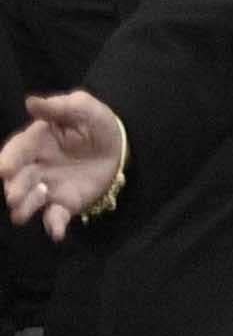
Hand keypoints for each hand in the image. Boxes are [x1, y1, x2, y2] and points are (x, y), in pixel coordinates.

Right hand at [1, 91, 124, 238]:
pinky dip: (54, 226)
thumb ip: (59, 106)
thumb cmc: (95, 124)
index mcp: (36, 141)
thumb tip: (32, 102)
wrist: (119, 147)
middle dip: (14, 187)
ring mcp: (48, 187)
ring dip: (24, 207)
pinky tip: (57, 233)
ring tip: (22, 213)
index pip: (17, 150)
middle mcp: (35, 166)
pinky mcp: (64, 204)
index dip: (9, 159)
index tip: (4, 169)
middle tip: (13, 195)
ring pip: (29, 201)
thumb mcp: (84, 108)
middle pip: (18, 179)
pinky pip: (55, 217)